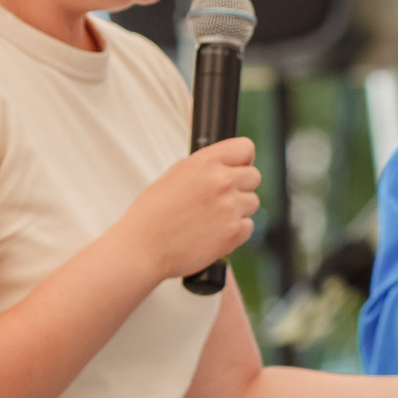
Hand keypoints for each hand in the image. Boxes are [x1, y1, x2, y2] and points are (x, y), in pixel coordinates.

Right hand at [118, 138, 260, 279]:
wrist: (142, 248)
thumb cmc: (152, 214)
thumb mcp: (175, 176)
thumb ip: (205, 168)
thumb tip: (229, 166)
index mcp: (205, 163)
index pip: (245, 148)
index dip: (242, 160)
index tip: (238, 168)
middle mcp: (221, 181)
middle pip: (254, 176)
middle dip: (241, 186)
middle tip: (219, 199)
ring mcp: (230, 207)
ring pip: (252, 202)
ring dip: (238, 210)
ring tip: (210, 218)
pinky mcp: (235, 231)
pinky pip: (248, 226)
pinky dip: (235, 231)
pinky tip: (212, 233)